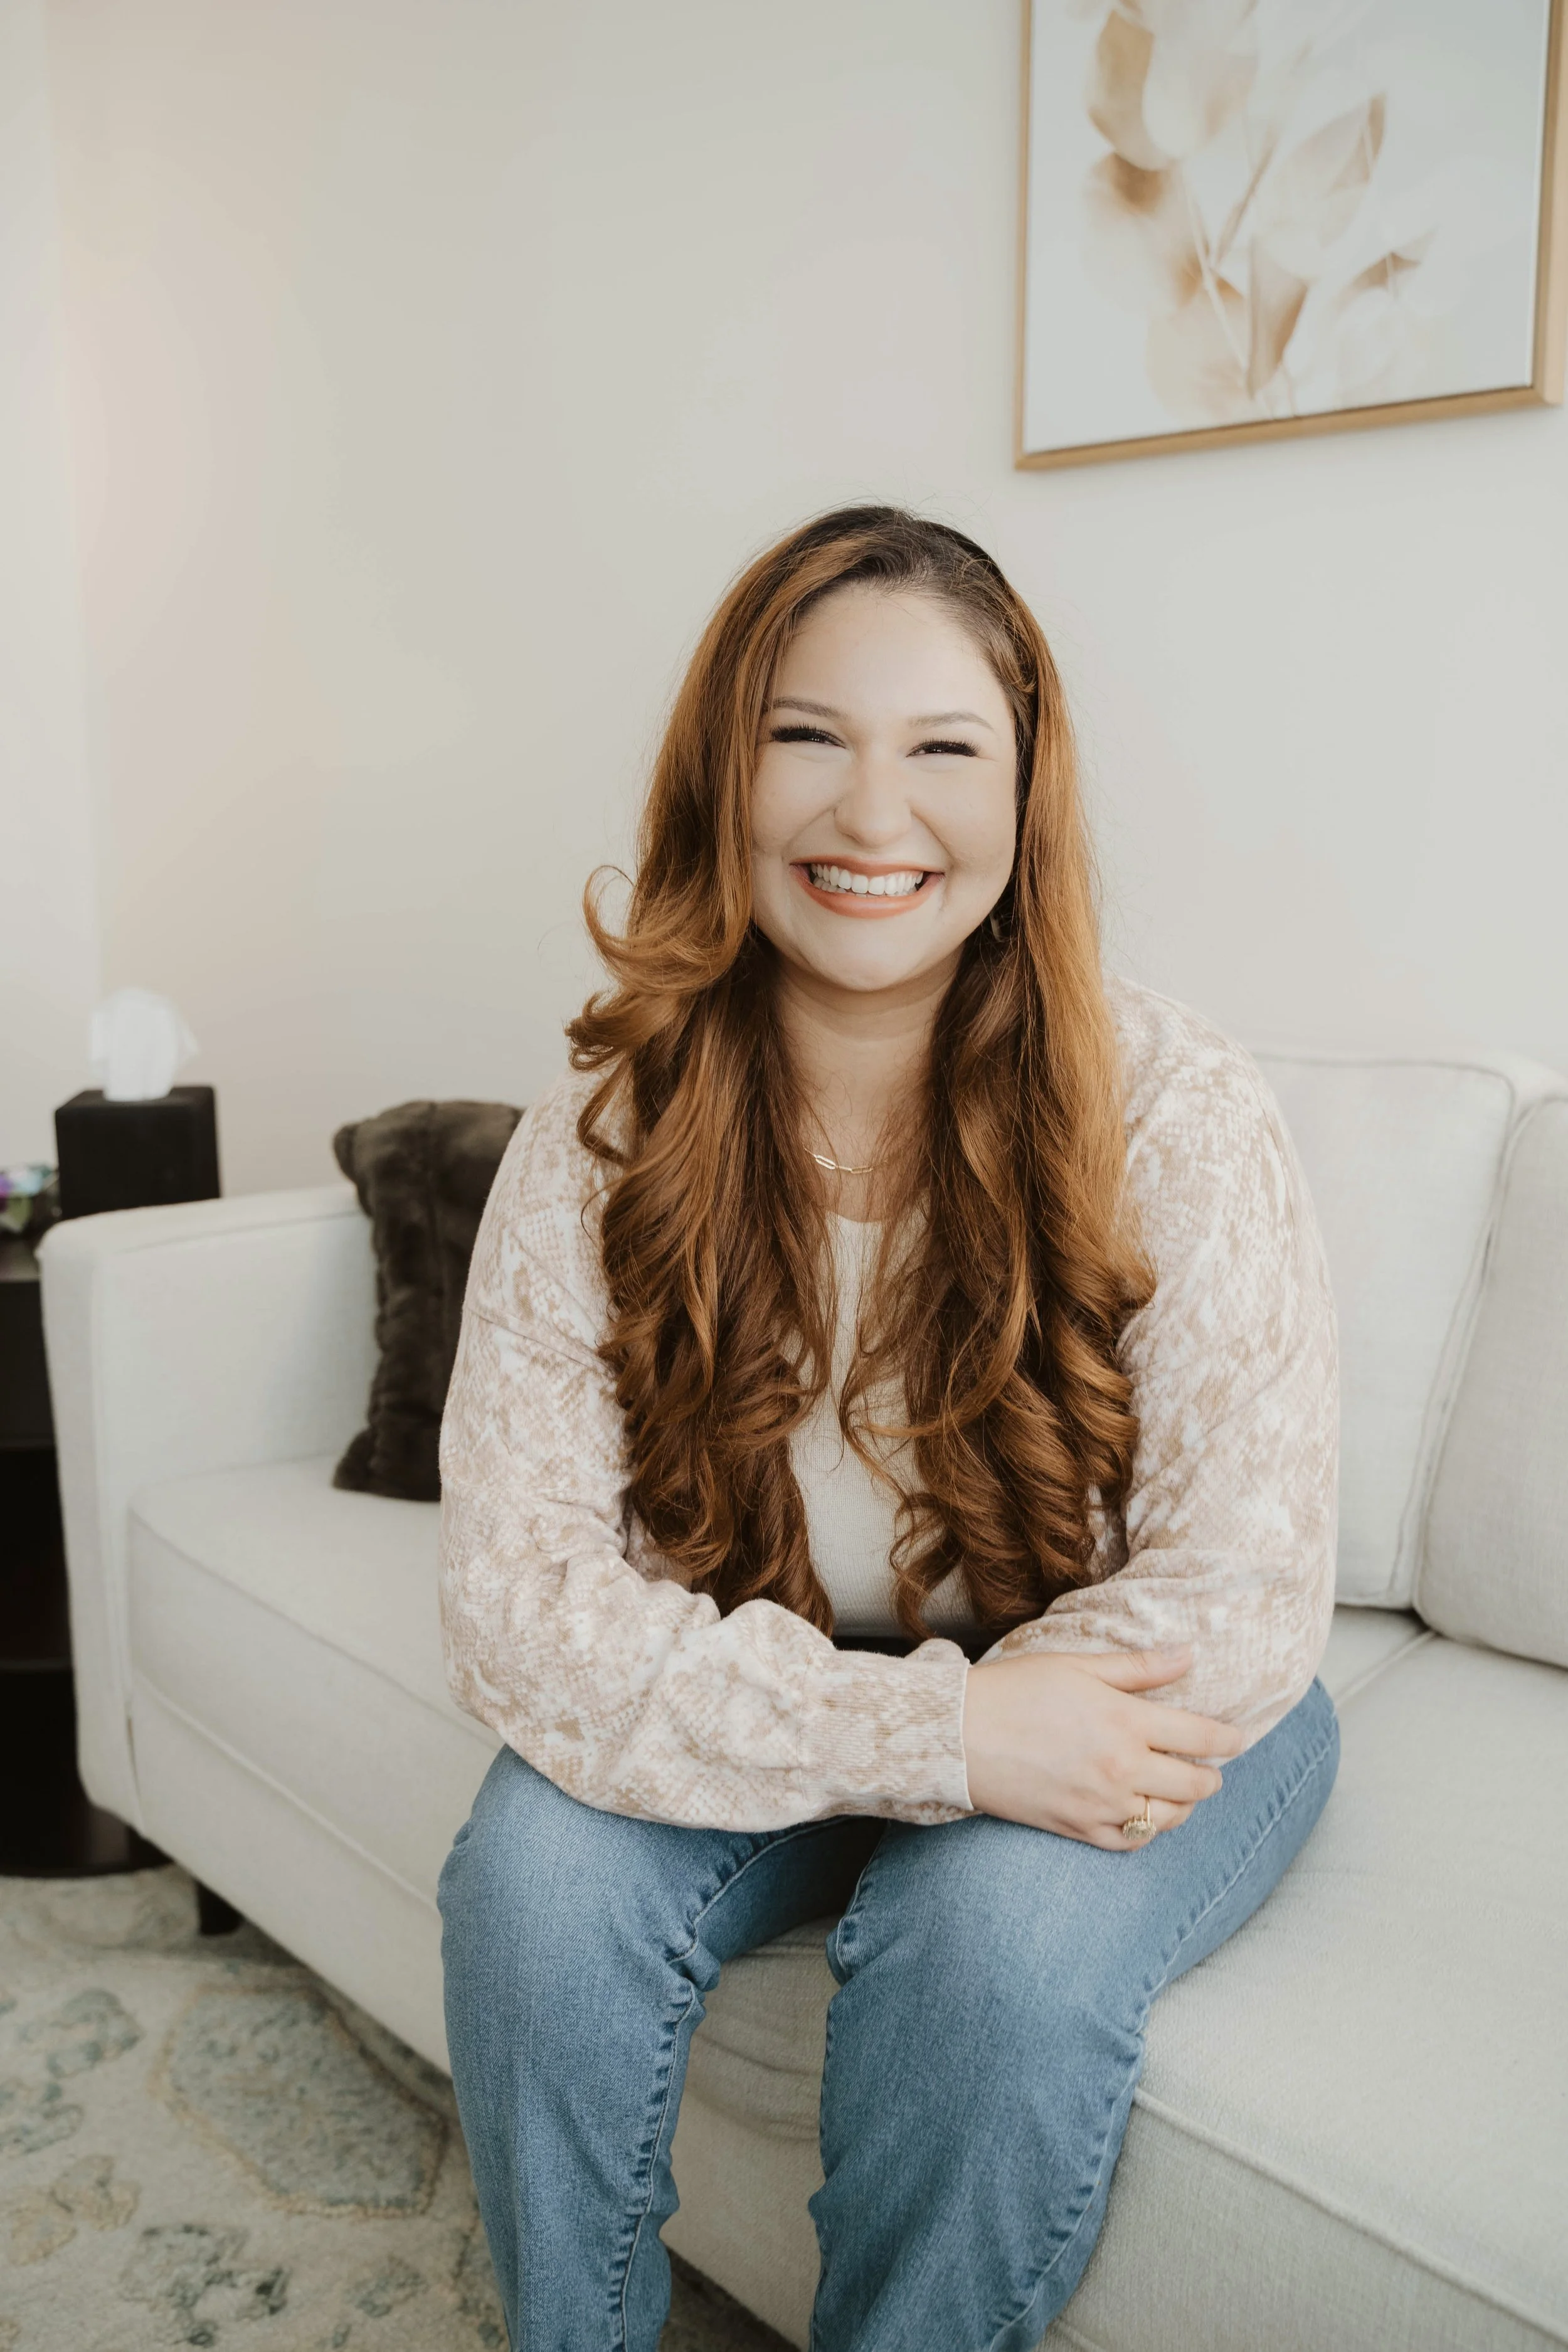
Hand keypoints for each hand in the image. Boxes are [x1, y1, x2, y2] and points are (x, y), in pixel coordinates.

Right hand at [960, 1647, 1243, 1847]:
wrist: (958, 1735)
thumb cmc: (1016, 1689)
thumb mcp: (1078, 1665)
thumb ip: (1138, 1667)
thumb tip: (1189, 1653)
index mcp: (1125, 1721)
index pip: (1199, 1737)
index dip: (1227, 1739)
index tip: (1238, 1738)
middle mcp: (1121, 1768)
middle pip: (1194, 1784)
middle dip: (1211, 1775)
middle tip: (1211, 1766)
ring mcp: (1100, 1804)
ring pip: (1167, 1818)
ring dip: (1184, 1805)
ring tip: (1180, 1790)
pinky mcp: (1077, 1828)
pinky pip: (1131, 1841)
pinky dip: (1147, 1830)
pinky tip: (1145, 1814)